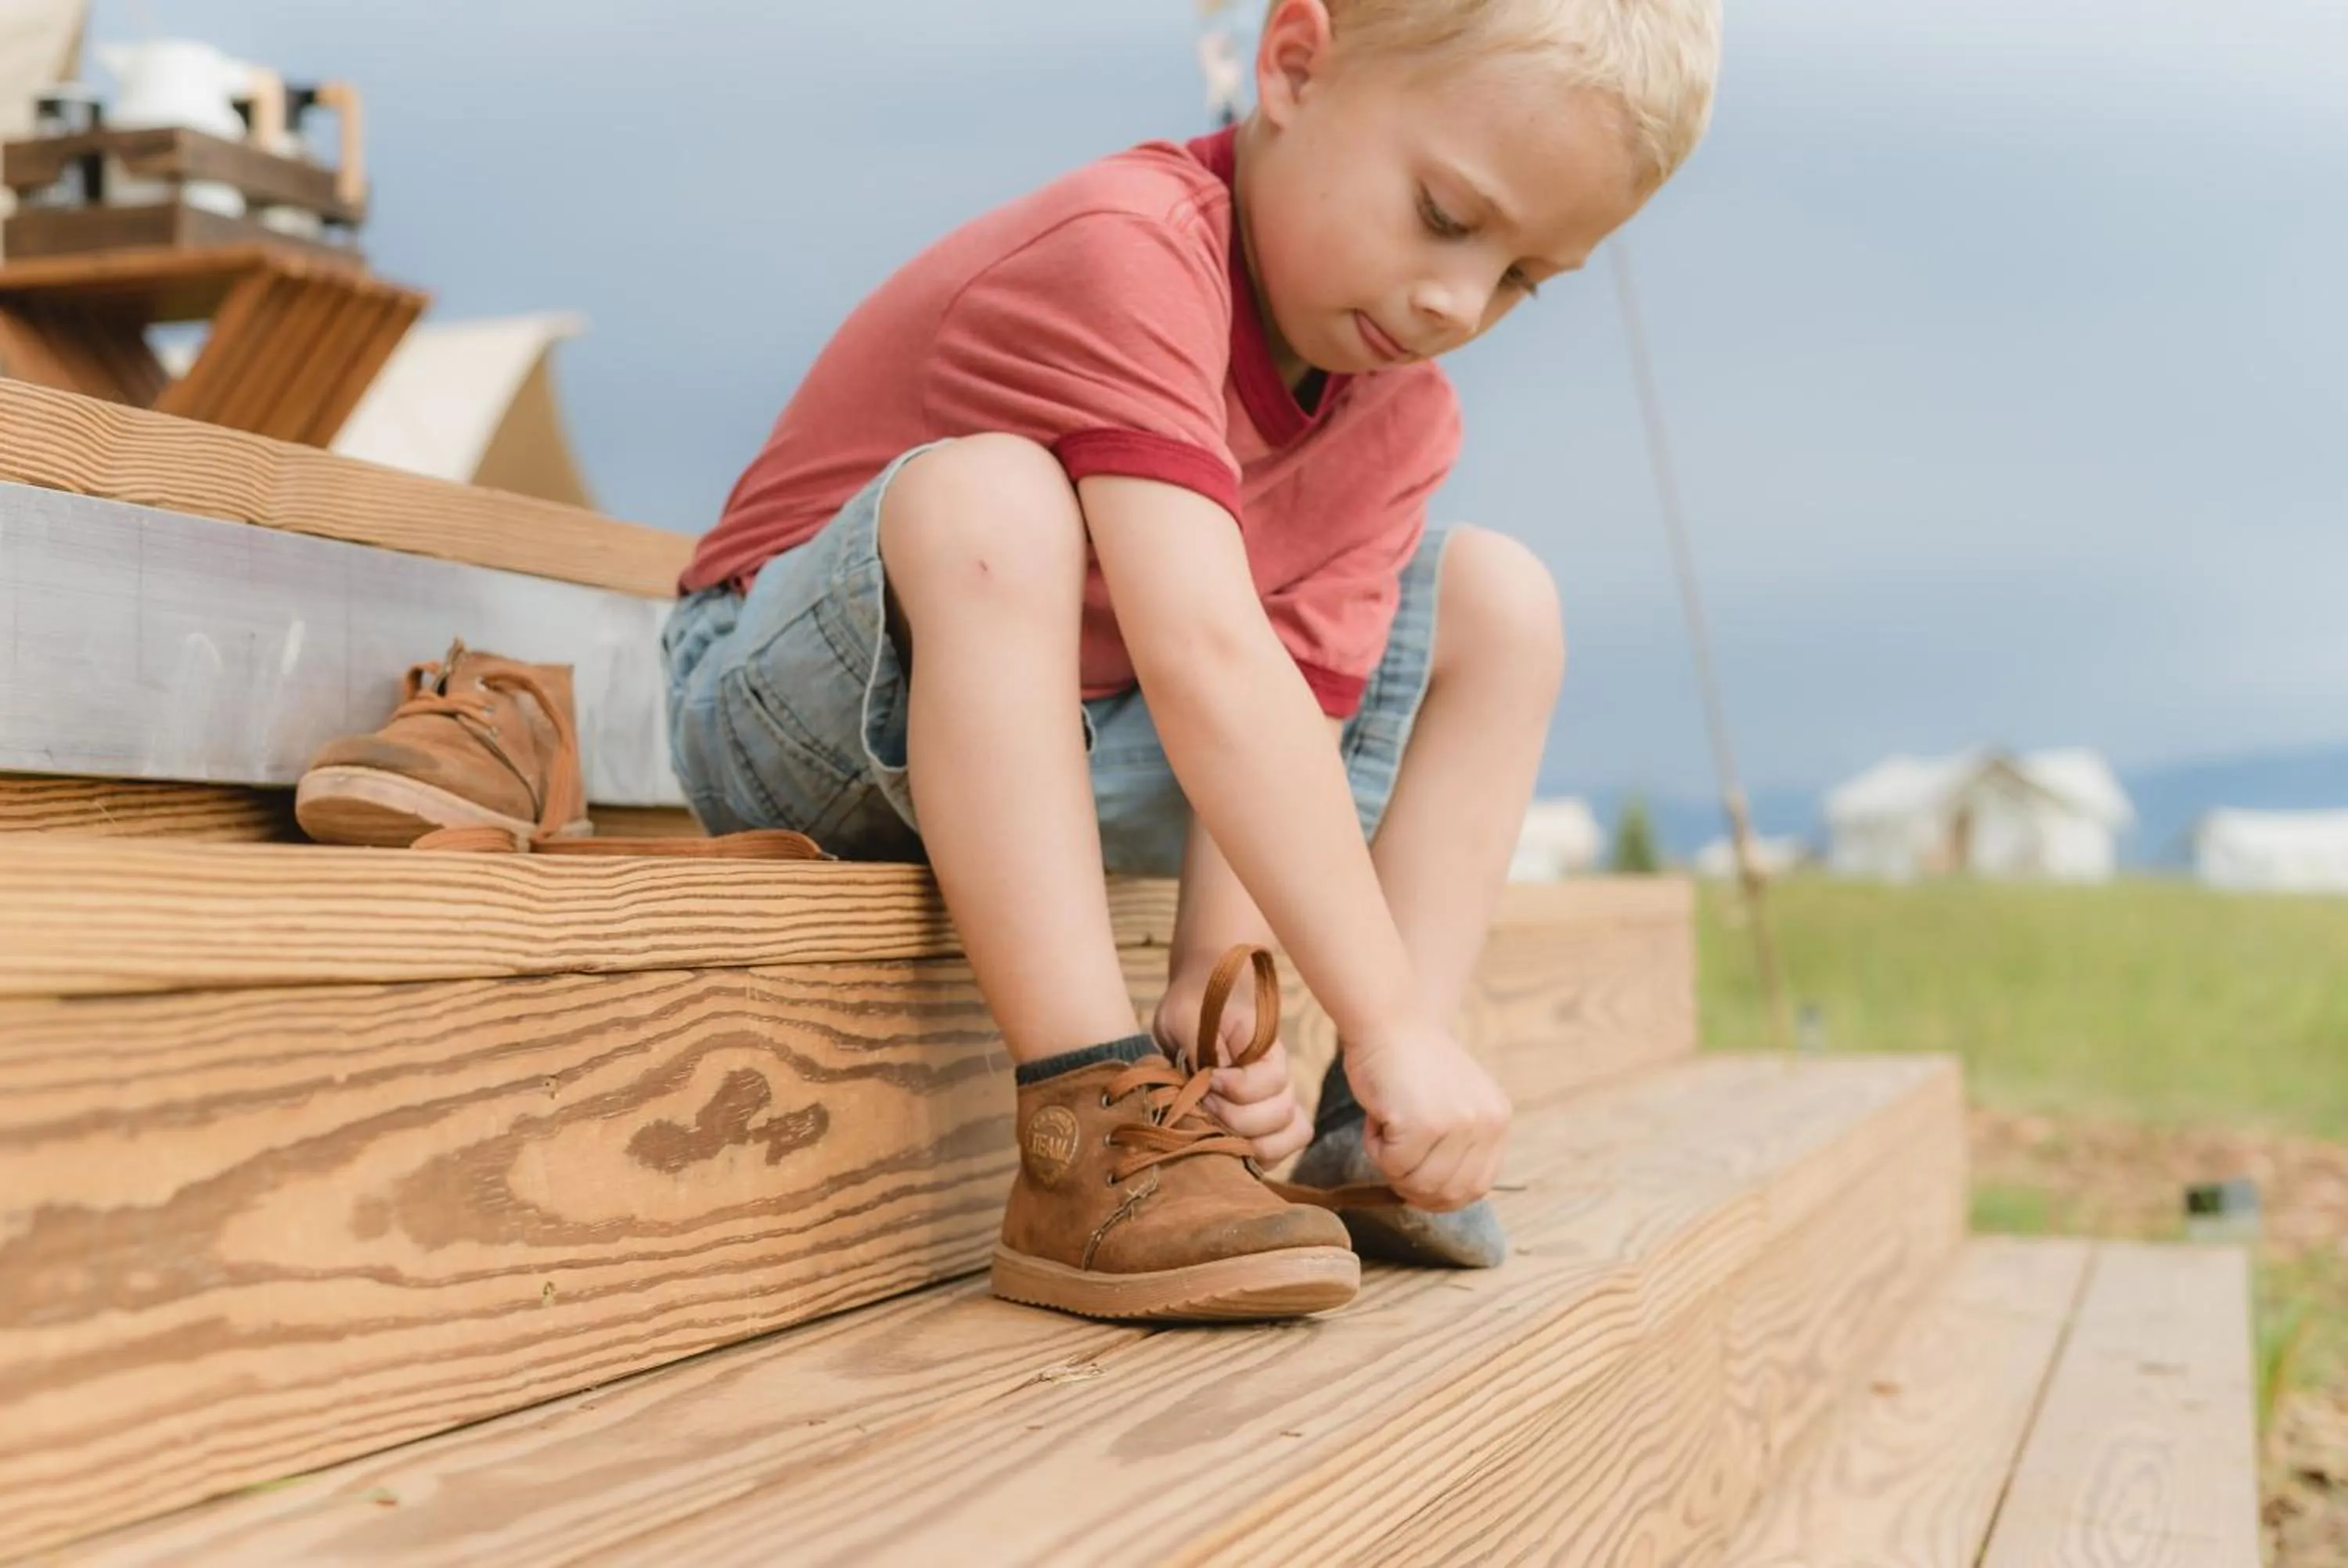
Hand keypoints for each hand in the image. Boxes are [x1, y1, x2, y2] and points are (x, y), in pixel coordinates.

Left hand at [1153, 967, 1311, 1165]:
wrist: (1195, 1009)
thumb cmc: (1190, 1008)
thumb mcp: (1184, 1015)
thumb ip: (1198, 1042)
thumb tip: (1212, 1076)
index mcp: (1266, 1046)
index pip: (1273, 1079)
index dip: (1238, 1087)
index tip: (1206, 1078)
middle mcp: (1280, 1077)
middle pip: (1281, 1113)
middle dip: (1236, 1118)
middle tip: (1203, 1104)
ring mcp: (1276, 1102)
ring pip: (1289, 1136)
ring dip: (1250, 1141)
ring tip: (1214, 1127)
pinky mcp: (1265, 1125)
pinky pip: (1281, 1151)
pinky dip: (1258, 1157)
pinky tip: (1226, 1145)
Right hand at [1342, 1024, 1511, 1211]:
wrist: (1389, 1021)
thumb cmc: (1409, 1063)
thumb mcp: (1455, 1102)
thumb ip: (1459, 1145)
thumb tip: (1440, 1199)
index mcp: (1498, 1119)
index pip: (1478, 1186)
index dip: (1443, 1197)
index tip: (1416, 1189)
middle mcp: (1486, 1123)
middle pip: (1448, 1193)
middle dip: (1413, 1186)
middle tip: (1391, 1156)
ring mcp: (1458, 1124)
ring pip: (1418, 1184)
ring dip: (1391, 1165)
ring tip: (1385, 1127)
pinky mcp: (1424, 1124)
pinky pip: (1392, 1165)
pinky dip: (1375, 1148)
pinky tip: (1377, 1117)